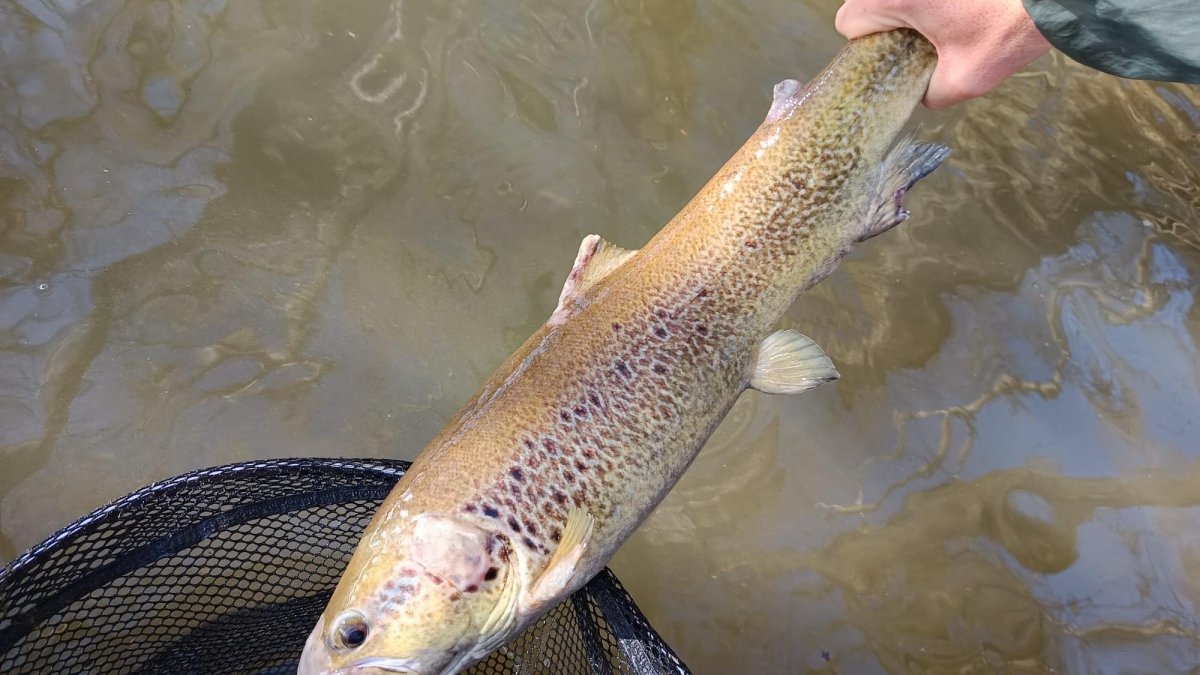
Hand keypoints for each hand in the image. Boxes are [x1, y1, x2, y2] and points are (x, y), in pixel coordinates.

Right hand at [835, 0, 1051, 107]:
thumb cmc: (1011, 26)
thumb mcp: (967, 78)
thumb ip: (931, 93)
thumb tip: (922, 93)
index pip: (848, 23)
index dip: (866, 46)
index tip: (895, 55)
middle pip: (867, 3)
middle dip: (889, 24)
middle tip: (923, 42)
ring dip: (910, 9)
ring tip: (946, 22)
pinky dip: (931, 1)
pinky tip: (960, 9)